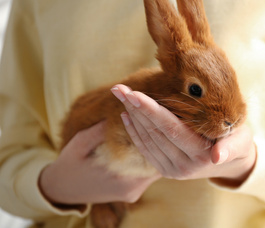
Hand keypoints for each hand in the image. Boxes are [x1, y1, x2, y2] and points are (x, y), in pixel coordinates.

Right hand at [39, 122, 160, 205]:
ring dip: (156, 150)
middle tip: (161, 121)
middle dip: (159, 142)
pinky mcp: (133, 194)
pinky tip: (150, 142)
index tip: (155, 117)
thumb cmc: (70, 162)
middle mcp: (131, 189)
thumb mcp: (81, 142)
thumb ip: (101, 130)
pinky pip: (147, 174)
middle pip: (157, 163)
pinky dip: (149, 158)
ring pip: (155, 169)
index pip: (149, 154)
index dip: (154, 135)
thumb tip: (123, 111)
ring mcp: (134, 193)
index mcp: (120, 178)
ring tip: (158, 129)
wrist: (61, 189)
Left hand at [111, 84, 255, 186]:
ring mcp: (173, 171)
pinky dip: (134, 132)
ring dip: (132, 117)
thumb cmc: (237, 141)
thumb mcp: (240, 141)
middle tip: (119, 89)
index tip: (134, 94)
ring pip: (147, 140)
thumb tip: (217, 156)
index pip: (171, 129)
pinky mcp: (165, 171)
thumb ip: (230, 147)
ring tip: (121, 96)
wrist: (232, 163)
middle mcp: (184, 166)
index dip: (151, 111)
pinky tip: (126, 115)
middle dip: (135, 109)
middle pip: (155, 133)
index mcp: (201, 156)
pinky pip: (146, 150)